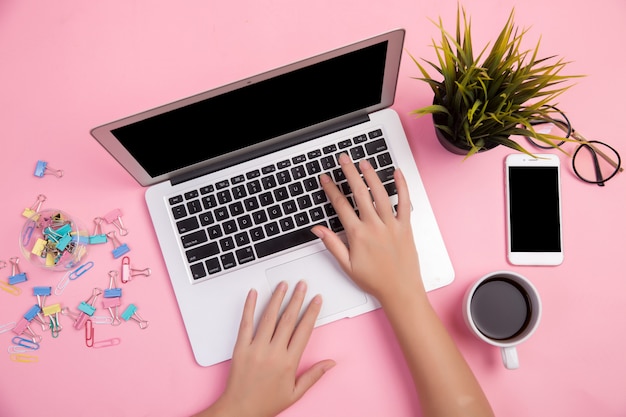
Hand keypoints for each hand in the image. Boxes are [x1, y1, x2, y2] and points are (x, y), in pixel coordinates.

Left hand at [198, 280, 335, 416]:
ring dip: (277, 298)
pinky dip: (249, 306)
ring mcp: (256, 348)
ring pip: (269, 317)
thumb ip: (314, 375)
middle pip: (288, 319)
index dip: (311, 312)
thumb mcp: (295, 393)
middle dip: (297, 299)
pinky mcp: (241, 347)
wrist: (239, 410)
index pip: (304, 330)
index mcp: (289, 362)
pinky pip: (245, 323)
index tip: (316, 300)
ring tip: (283, 284)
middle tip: (302, 285)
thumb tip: (331, 363)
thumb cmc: (266, 403)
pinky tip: (254, 294)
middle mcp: (273, 352)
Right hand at [312, 153, 424, 304]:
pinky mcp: (405, 227)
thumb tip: (318, 229)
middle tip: (343, 160)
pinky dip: (401, 186)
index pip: (341, 206)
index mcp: (358, 235)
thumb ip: (332, 244)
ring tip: (364, 163)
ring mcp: (391, 225)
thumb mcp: (347, 266)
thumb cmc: (375, 280)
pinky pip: (404, 202)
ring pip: (380, 194)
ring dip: (371, 175)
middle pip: (359, 193)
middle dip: (349, 173)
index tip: (326, 179)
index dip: (331, 189)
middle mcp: (374, 226)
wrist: (400, 290)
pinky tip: (397, 173)